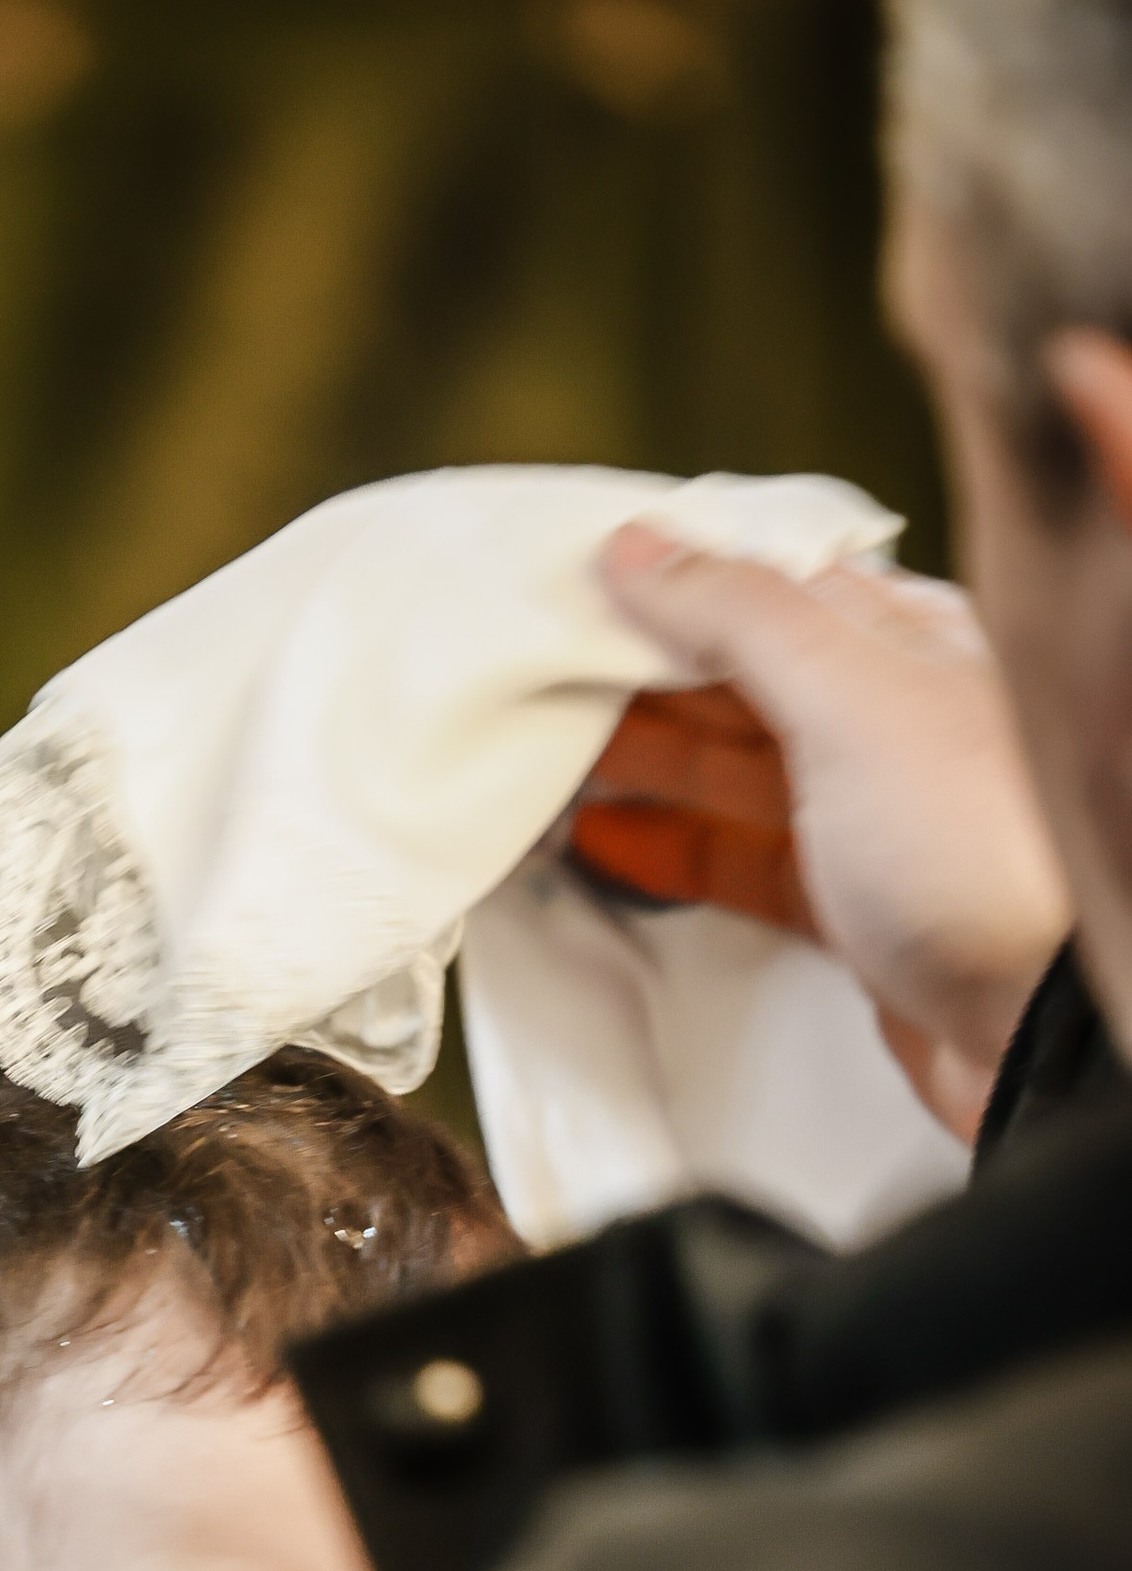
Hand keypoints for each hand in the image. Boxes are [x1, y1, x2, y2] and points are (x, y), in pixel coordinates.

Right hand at [572, 524, 1070, 1139]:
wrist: (1045, 1022)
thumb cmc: (982, 849)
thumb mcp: (852, 698)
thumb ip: (740, 616)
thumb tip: (636, 548)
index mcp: (907, 640)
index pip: (763, 587)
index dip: (664, 585)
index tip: (563, 595)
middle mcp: (891, 719)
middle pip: (735, 679)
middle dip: (632, 678)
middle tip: (525, 684)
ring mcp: (870, 818)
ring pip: (729, 770)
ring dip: (636, 764)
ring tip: (539, 761)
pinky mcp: (851, 909)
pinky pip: (738, 861)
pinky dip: (668, 849)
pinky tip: (602, 841)